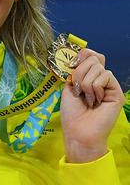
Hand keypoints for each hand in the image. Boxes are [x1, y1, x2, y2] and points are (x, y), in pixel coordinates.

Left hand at [60, 48, 123, 162]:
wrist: (78, 131)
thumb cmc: (72, 113)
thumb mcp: (69, 87)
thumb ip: (75, 71)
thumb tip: (81, 53)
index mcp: (88, 77)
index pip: (90, 55)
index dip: (81, 55)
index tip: (71, 64)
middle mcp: (100, 79)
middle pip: (93, 58)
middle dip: (79, 72)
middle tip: (77, 90)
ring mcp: (109, 85)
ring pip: (97, 67)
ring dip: (85, 83)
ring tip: (87, 99)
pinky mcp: (116, 92)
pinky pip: (105, 76)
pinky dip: (95, 87)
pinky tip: (95, 100)